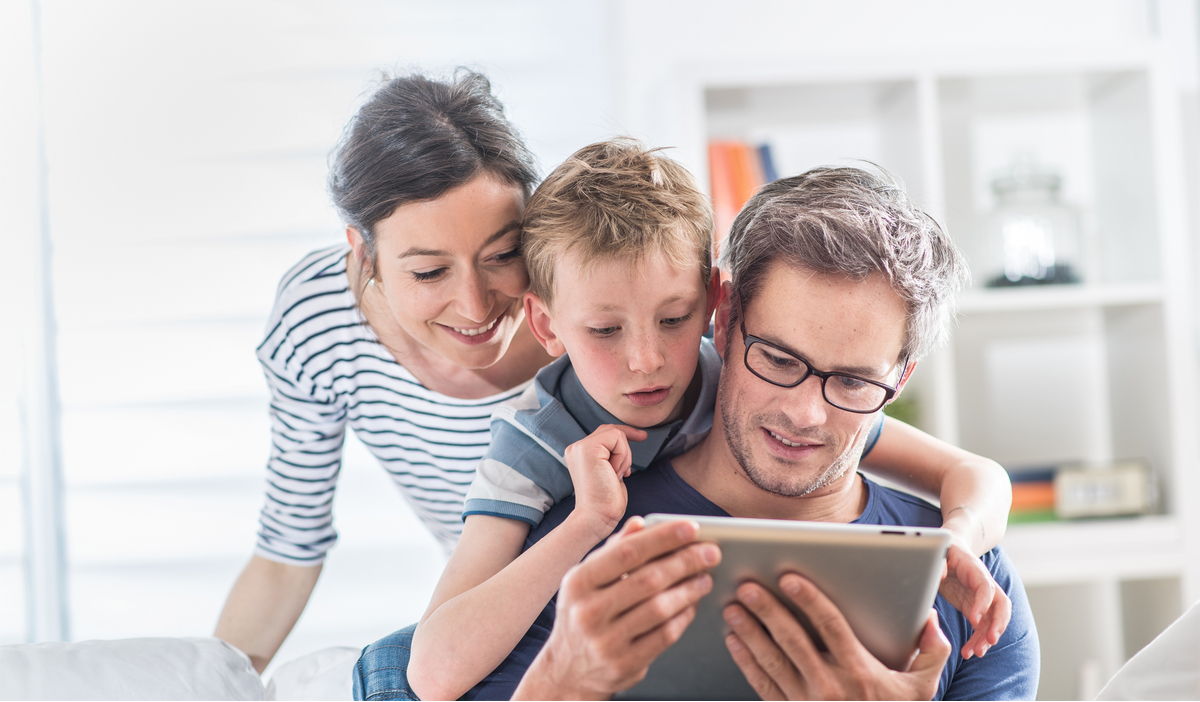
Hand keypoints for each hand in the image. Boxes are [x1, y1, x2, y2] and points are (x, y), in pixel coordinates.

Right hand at [512, 516, 720, 699]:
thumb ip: (614, 550)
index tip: (692, 528)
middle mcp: (589, 611)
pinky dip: (683, 616)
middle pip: (648, 580)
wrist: (568, 668)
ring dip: (689, 590)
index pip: (627, 552)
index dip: (663, 538)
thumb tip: (640, 523)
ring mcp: (606, 641)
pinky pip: (664, 636)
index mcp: (579, 581)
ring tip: (705, 577)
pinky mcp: (624, 664)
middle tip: (711, 552)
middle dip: (685, 562)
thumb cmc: (583, 612)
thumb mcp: (587, 579)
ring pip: (660, 609)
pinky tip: (692, 603)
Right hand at [564, 425, 646, 537]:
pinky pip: (617, 438)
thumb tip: (625, 441)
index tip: (643, 437)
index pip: (605, 433)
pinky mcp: (588, 449)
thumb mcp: (610, 472)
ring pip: (616, 434)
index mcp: (579, 453)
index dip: (625, 435)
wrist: (597, 518)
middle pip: (611, 430)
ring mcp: (580, 447)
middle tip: (624, 473)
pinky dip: (623, 456)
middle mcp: (576, 448)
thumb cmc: (606, 502)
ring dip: (624, 457)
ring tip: (615, 476)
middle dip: (626, 448)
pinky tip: (615, 473)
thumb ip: (611, 456)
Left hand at [723, 573, 949, 700]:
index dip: (808, 598)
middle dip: (767, 609)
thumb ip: (932, 651)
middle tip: (747, 585)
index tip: (789, 578)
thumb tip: (930, 619)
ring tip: (733, 608)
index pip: (830, 625)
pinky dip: (745, 662)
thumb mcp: (922, 688)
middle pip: (792, 639)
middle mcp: (830, 686)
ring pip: (772, 660)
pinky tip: (734, 641)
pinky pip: (763, 685)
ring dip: (749, 632)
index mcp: (860, 671)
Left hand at [938, 539, 1010, 658]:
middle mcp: (985, 586)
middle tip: (990, 640)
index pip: (986, 588)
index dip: (983, 604)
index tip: (973, 620)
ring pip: (993, 621)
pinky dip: (978, 640)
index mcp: (976, 571)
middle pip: (1001, 606)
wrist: (953, 550)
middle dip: (998, 624)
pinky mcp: (976, 609)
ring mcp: (982, 599)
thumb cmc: (946, 551)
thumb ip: (941, 561)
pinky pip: (982, 627)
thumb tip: (940, 572)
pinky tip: (969, 652)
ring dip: (987, 638)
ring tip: (977, 653)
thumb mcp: (942, 551)